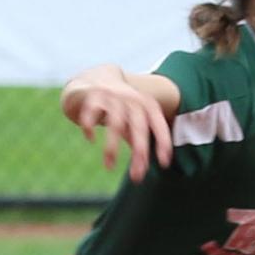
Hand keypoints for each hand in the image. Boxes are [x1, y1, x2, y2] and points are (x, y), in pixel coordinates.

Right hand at [65, 67, 173, 182]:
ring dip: (112, 147)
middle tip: (137, 176)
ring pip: (115, 123)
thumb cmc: (119, 108)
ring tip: (109, 167)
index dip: (163, 143)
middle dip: (139, 151)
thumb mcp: (132, 122)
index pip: (158, 124)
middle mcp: (132, 99)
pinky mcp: (93, 95)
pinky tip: (90, 138)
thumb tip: (140, 172)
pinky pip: (92, 112)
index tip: (164, 163)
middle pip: (139, 126)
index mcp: (146, 105)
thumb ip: (137, 143)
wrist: (95, 78)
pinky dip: (90, 126)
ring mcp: (112, 96)